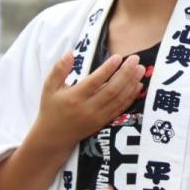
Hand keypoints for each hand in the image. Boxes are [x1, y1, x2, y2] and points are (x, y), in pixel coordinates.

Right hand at [32, 50, 146, 152]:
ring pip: (118, 99)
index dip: (108, 69)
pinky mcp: (103, 123)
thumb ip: (59, 70)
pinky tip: (138, 86)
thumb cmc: (51, 108)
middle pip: (111, 90)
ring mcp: (97, 117)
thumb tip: (70, 53)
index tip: (118, 57)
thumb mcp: (49, 87)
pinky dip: (130, 97)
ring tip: (141, 69)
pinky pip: (120, 109)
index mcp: (74, 97)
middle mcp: (88, 108)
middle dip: (125, 73)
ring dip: (131, 84)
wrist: (54, 137)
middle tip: (136, 59)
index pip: (95, 81)